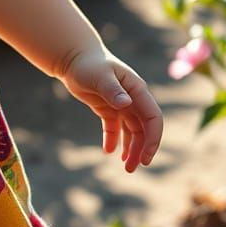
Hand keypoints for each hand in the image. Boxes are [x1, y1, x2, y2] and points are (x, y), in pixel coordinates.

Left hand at [57, 48, 162, 172]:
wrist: (73, 58)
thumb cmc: (88, 64)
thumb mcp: (99, 76)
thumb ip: (112, 90)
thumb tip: (126, 104)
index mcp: (137, 90)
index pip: (153, 118)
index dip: (153, 139)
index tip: (146, 158)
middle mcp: (133, 98)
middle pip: (144, 129)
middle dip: (141, 149)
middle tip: (132, 168)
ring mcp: (121, 104)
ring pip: (131, 131)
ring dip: (130, 148)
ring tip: (125, 167)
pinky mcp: (108, 108)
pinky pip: (114, 128)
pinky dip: (113, 140)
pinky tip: (108, 151)